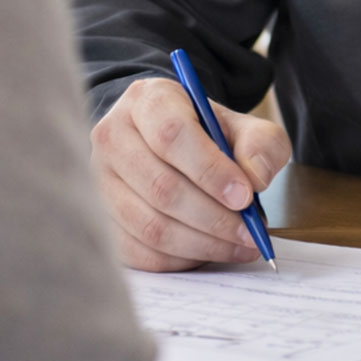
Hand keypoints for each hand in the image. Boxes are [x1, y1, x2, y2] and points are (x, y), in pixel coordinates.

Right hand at [90, 76, 291, 270]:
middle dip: (214, 217)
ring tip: (239, 244)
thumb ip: (260, 144)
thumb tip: (255, 178)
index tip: (245, 196)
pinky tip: (210, 251)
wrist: (173, 143)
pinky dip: (180, 259)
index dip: (210, 170)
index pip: (171, 135)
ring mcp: (99, 182)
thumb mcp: (244, 125)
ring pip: (150, 226)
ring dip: (202, 243)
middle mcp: (113, 137)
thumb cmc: (208, 134)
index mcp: (148, 100)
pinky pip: (139, 253)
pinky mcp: (101, 220)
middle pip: (161, 187)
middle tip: (250, 232)